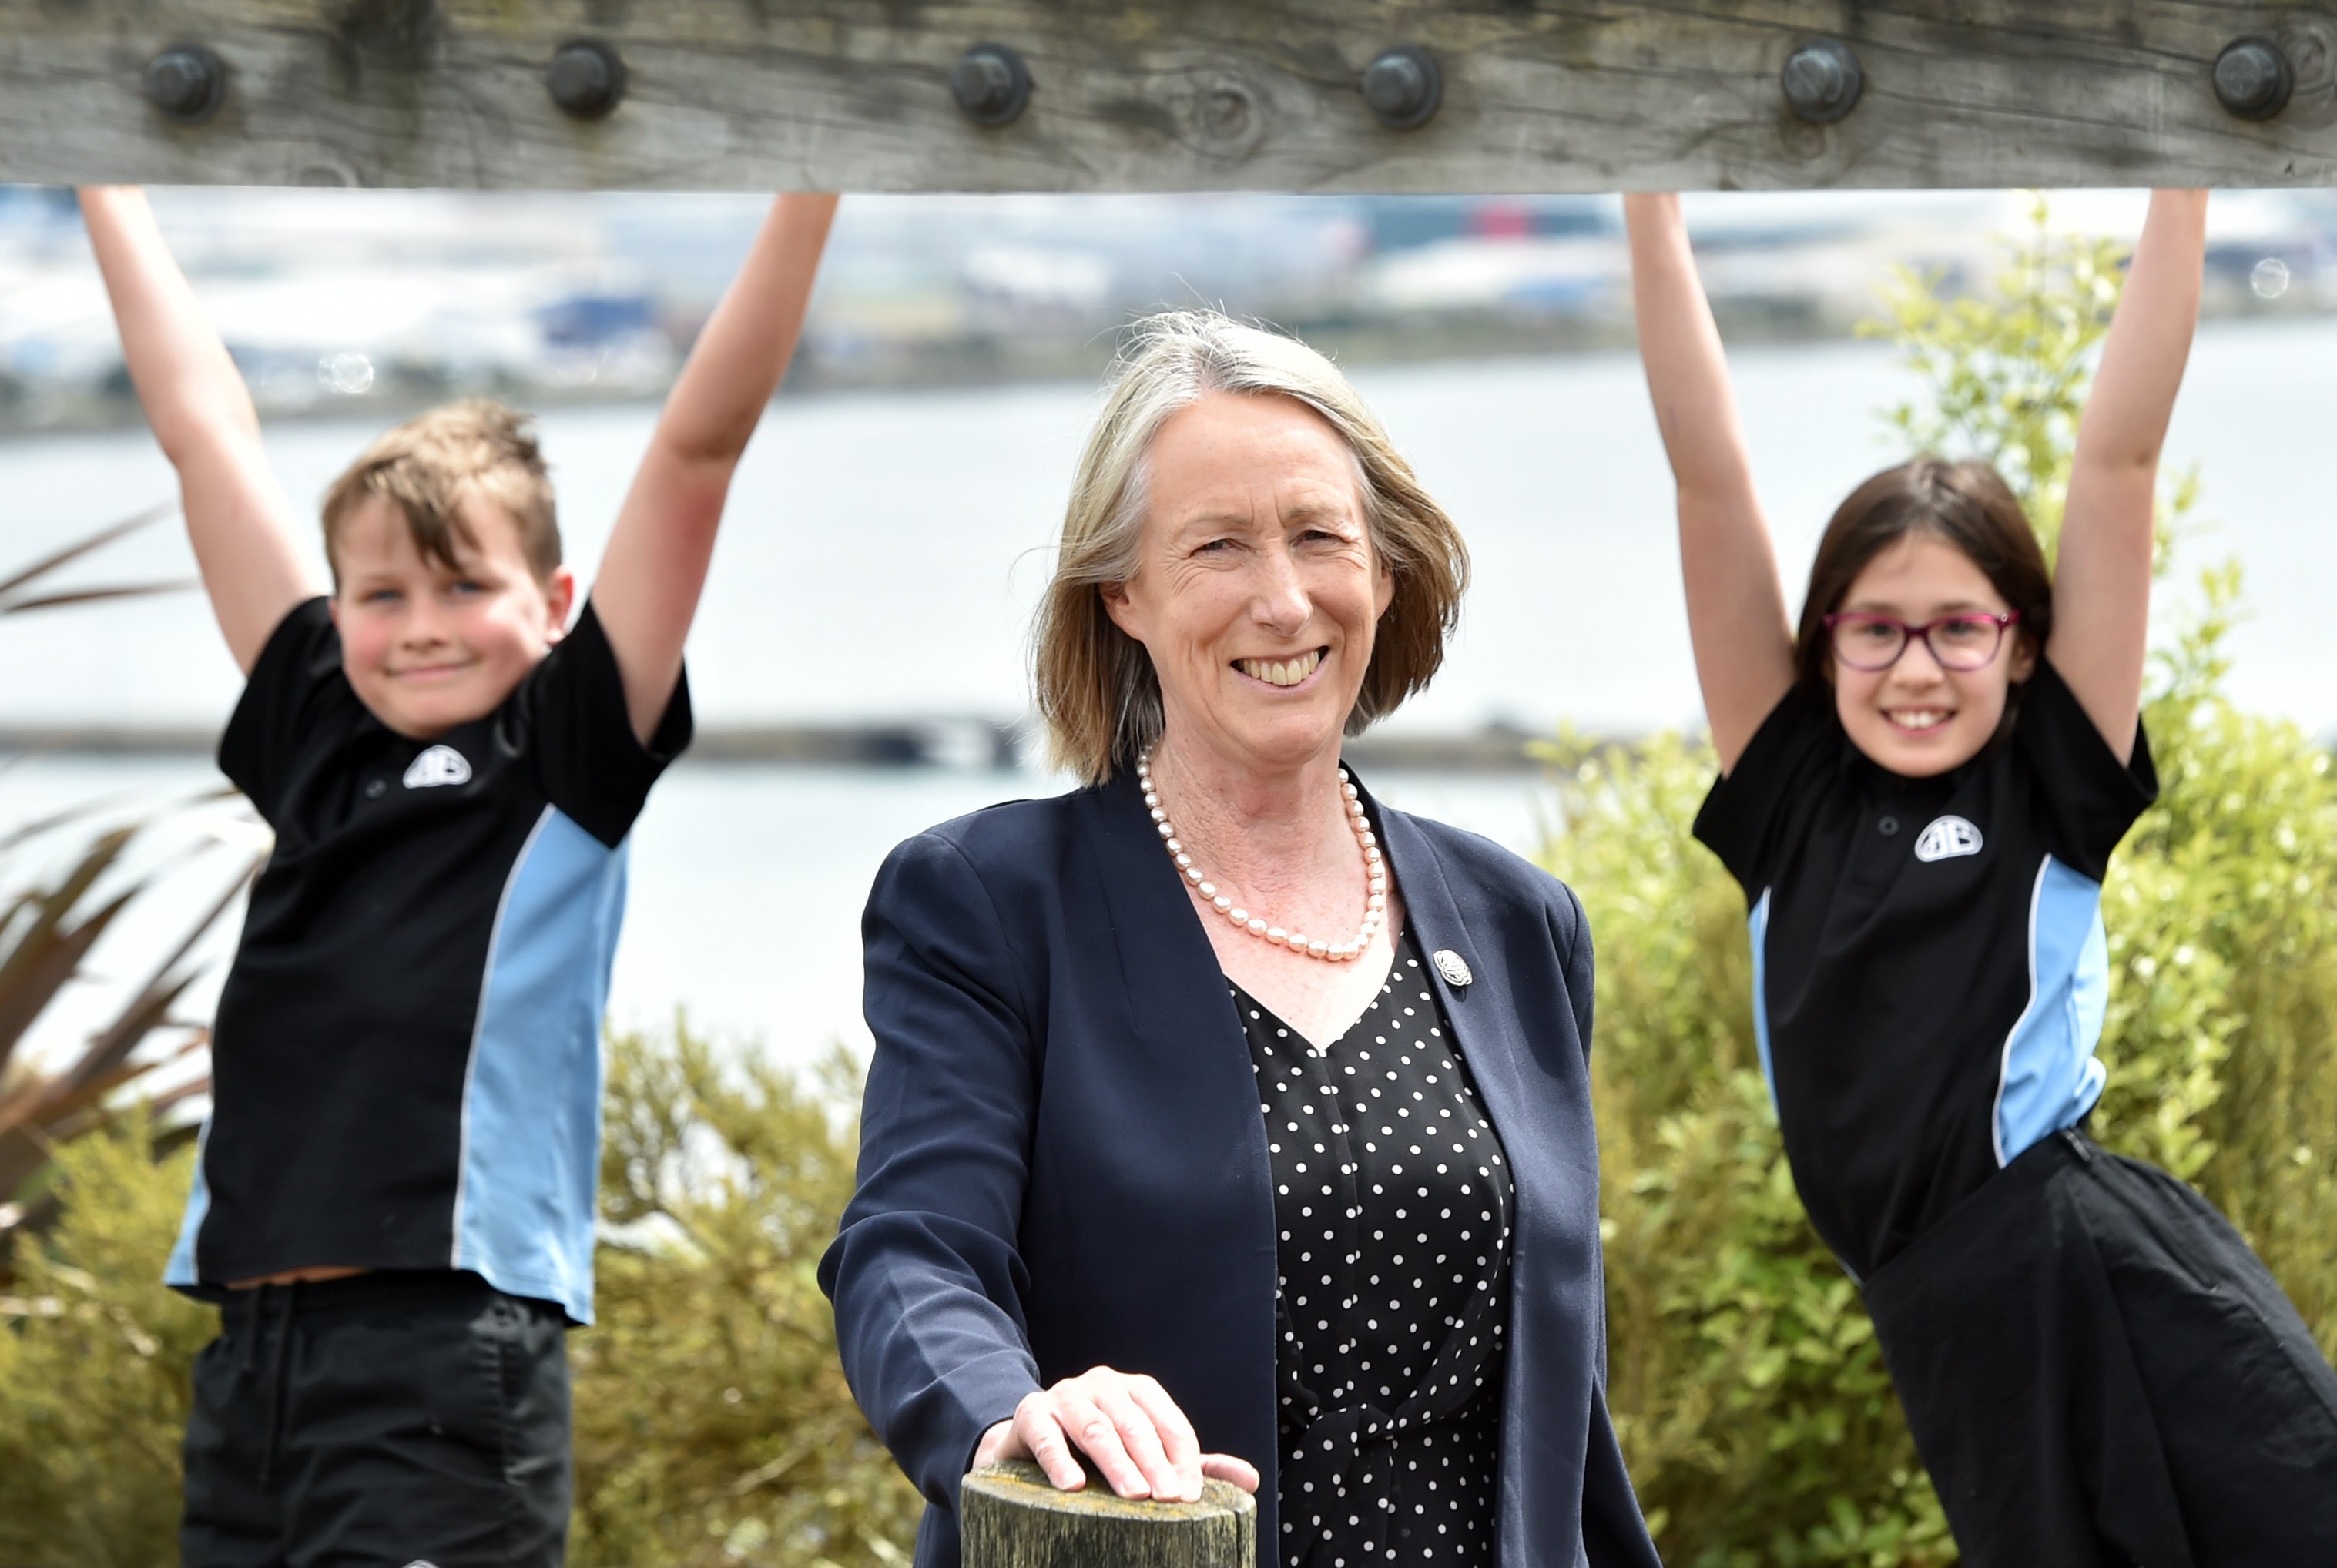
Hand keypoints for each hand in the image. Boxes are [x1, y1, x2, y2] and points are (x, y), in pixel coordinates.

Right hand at [970, 1366, 1260, 1500]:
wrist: (1027, 1446)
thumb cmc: (1097, 1452)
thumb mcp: (1147, 1455)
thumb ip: (1193, 1465)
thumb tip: (1252, 1479)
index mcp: (1136, 1390)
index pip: (1169, 1422)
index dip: (1183, 1459)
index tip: (1190, 1497)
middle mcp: (1103, 1385)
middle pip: (1135, 1424)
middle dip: (1154, 1463)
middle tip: (1168, 1499)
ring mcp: (1066, 1396)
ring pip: (1096, 1428)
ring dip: (1117, 1463)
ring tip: (1134, 1495)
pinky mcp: (1031, 1414)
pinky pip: (1047, 1436)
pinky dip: (1060, 1460)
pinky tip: (1073, 1486)